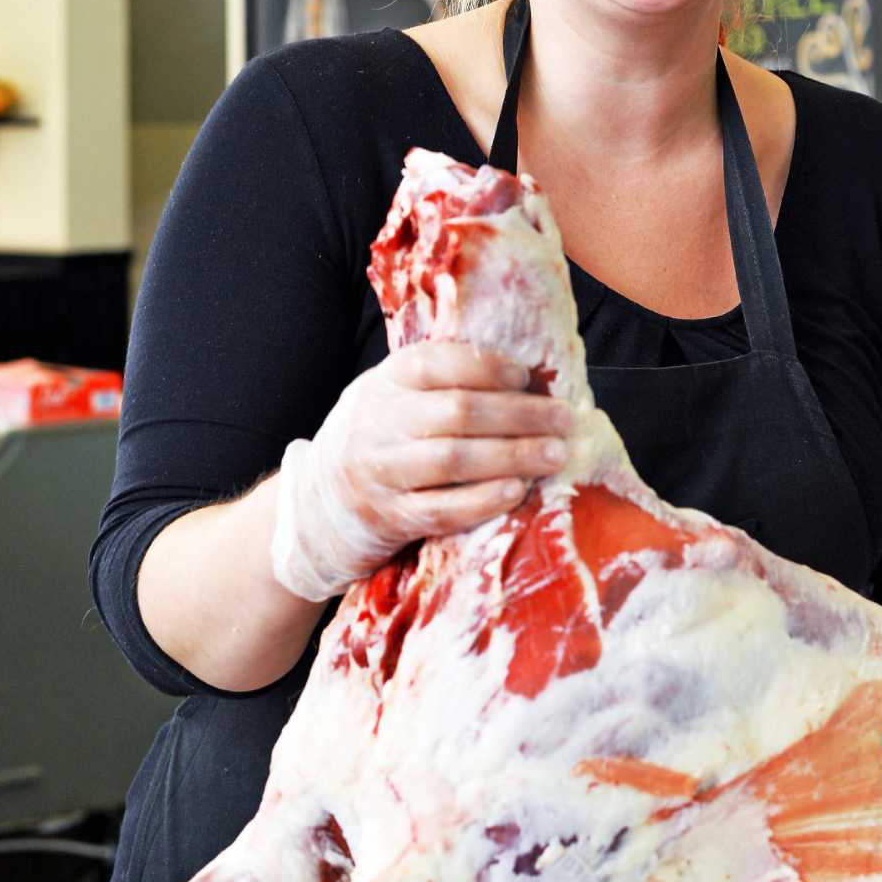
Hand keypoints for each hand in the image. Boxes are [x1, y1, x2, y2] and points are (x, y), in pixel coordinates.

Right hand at [270, 344, 573, 600]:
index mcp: (385, 382)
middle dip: (519, 415)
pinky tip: (518, 491)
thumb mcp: (393, 394)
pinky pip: (442, 509)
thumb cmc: (379, 436)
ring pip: (453, 460)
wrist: (317, 501)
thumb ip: (441, 380)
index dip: (487, 368)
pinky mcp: (390, 517)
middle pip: (456, 412)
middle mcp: (379, 422)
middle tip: (563, 419)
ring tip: (555, 454)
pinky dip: (483, 500)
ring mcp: (382, 472)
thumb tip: (526, 375)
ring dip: (512, 456)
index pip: (437, 364)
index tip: (527, 377)